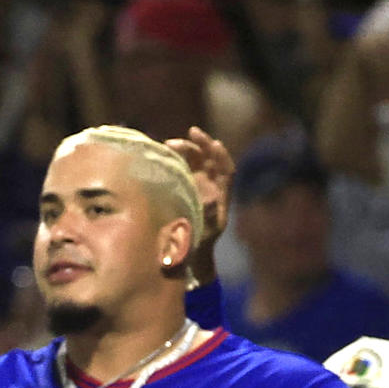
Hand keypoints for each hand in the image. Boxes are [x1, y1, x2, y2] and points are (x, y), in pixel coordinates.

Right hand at [164, 126, 232, 251]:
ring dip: (184, 149)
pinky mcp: (179, 186)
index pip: (226, 170)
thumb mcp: (206, 232)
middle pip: (209, 159)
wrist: (187, 253)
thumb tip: (211, 198)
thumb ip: (209, 216)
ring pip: (193, 160)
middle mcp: (209, 185)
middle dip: (201, 145)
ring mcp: (194, 184)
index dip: (222, 156)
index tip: (214, 144)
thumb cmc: (198, 243)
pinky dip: (173, 158)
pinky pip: (179, 167)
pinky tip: (162, 154)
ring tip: (169, 144)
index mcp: (221, 194)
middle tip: (189, 135)